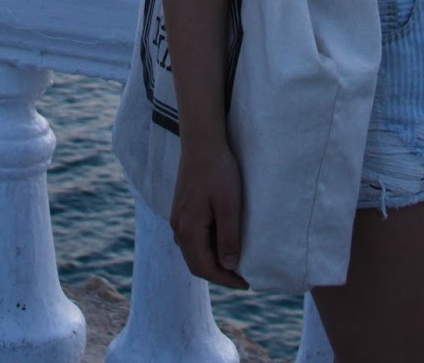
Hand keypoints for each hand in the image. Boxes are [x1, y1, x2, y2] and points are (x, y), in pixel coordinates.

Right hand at [170, 142, 248, 288]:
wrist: (201, 141)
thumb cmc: (218, 170)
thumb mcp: (229, 204)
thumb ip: (228, 237)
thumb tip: (230, 266)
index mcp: (189, 228)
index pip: (204, 268)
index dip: (225, 280)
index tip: (246, 283)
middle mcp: (178, 226)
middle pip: (196, 263)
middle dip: (218, 274)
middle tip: (241, 277)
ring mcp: (177, 217)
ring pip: (192, 252)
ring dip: (211, 261)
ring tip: (233, 261)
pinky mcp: (181, 208)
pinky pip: (191, 238)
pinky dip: (205, 248)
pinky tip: (220, 242)